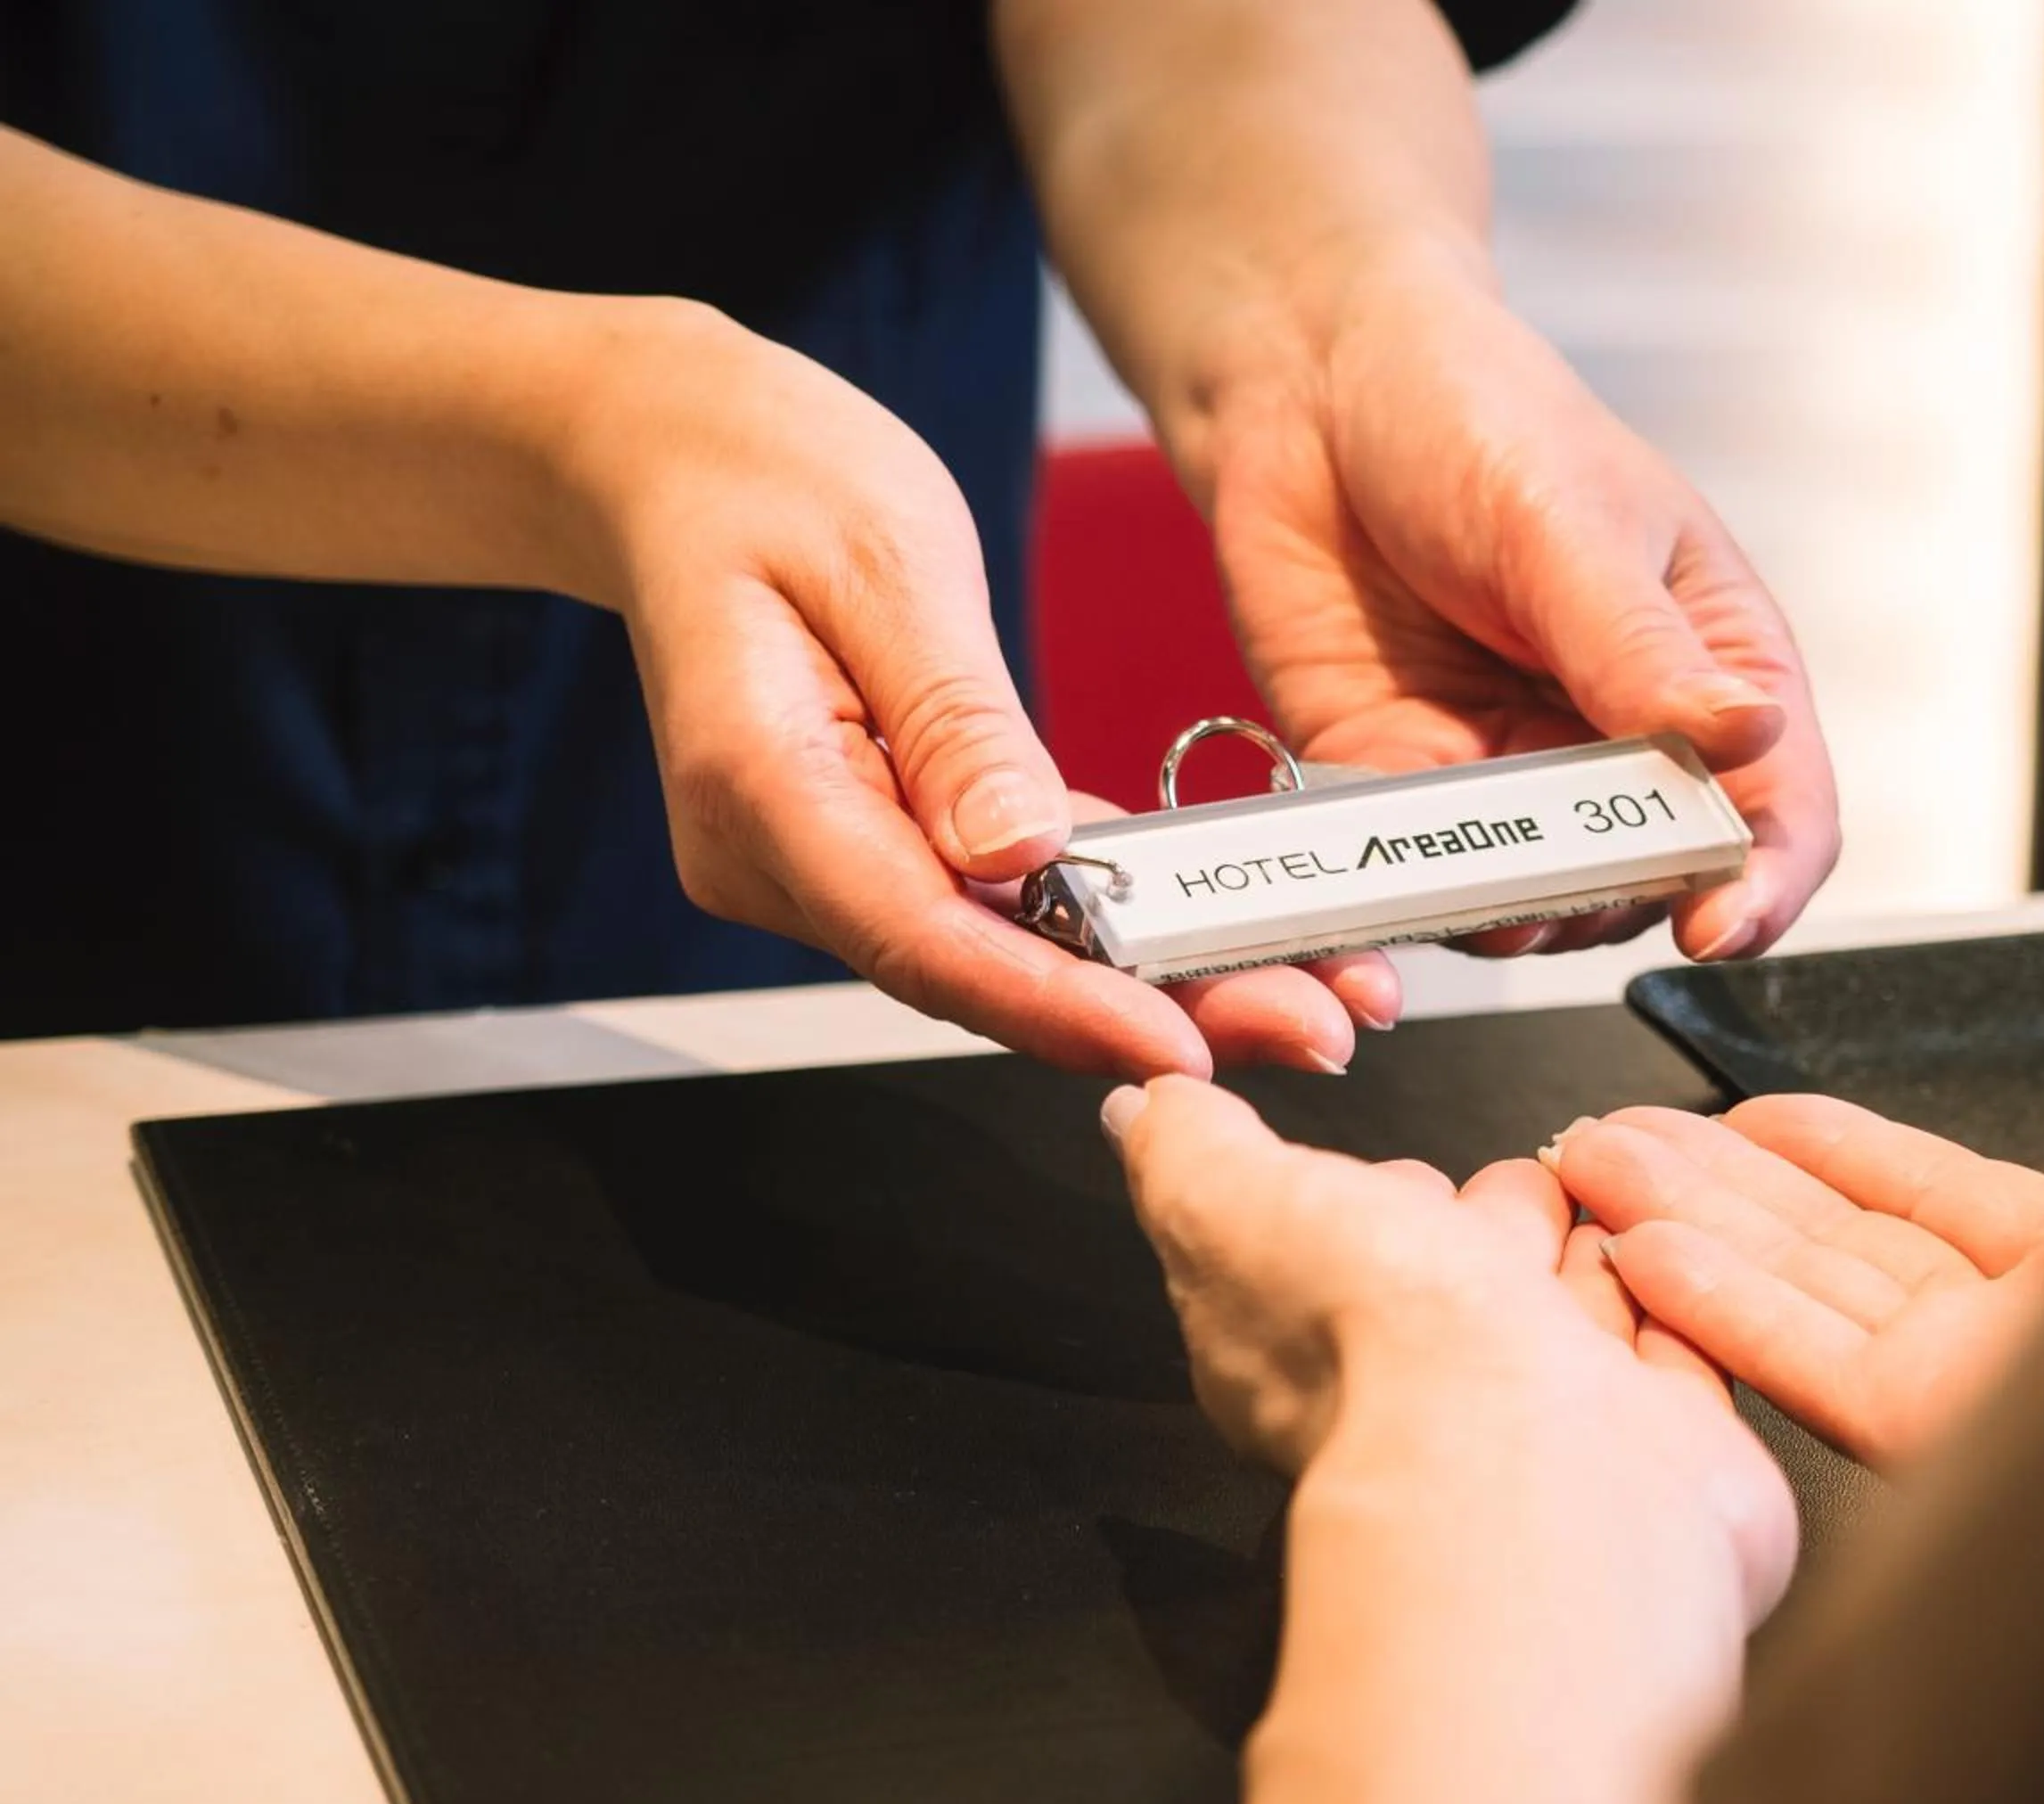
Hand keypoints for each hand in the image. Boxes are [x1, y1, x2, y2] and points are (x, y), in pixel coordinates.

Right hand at [557, 302, 1397, 1079]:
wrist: (674, 461)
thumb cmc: (759, 476)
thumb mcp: (883, 559)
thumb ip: (954, 718)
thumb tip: (1023, 855)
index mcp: (761, 784)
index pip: (920, 936)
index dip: (1056, 1004)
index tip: (1178, 1039)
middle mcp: (778, 857)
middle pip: (971, 971)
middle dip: (1138, 1016)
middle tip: (1305, 1031)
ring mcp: (818, 865)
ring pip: (991, 956)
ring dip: (1134, 984)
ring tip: (1291, 999)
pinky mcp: (868, 848)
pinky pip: (987, 906)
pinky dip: (1093, 927)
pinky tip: (1205, 942)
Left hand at [1102, 1075, 1794, 1606]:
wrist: (1533, 1467)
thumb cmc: (1378, 1348)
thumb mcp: (1229, 1200)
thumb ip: (1186, 1151)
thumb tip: (1138, 1111)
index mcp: (1307, 1338)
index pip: (1345, 1243)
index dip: (1366, 1193)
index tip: (1385, 1163)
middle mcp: (1427, 1385)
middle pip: (1464, 1275)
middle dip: (1489, 1218)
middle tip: (1518, 1181)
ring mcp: (1550, 1419)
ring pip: (1568, 1306)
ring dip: (1586, 1248)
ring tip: (1610, 1198)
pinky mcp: (1658, 1441)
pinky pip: (1674, 1347)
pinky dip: (1675, 1296)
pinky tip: (1675, 1258)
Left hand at [1199, 245, 1839, 959]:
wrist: (1308, 382)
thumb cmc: (1474, 414)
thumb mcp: (1570, 522)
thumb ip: (1640, 646)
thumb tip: (1747, 733)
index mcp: (1712, 664)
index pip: (1778, 805)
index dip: (1763, 879)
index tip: (1719, 923)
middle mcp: (1620, 737)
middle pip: (1658, 878)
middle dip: (1618, 906)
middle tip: (1565, 899)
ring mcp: (1512, 772)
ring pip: (1539, 900)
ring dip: (1512, 919)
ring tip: (1478, 903)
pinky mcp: (1402, 785)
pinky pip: (1417, 872)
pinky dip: (1408, 901)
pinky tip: (1386, 901)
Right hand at [1546, 1099, 2043, 1466]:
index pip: (1925, 1194)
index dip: (1824, 1147)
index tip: (1736, 1115)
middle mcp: (2013, 1336)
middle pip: (1831, 1241)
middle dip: (1711, 1180)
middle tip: (1610, 1132)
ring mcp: (1966, 1390)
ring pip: (1796, 1291)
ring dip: (1685, 1229)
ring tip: (1591, 1169)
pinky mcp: (1934, 1439)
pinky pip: (1806, 1363)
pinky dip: (1721, 1308)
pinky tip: (1646, 1256)